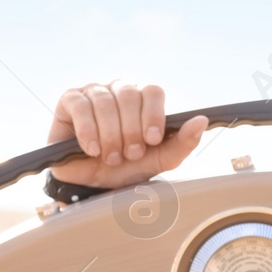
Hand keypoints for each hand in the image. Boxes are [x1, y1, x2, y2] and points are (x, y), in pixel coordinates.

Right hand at [48, 82, 206, 189]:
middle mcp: (120, 89)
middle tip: (131, 154)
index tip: (152, 140)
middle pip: (130, 95)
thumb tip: (201, 120)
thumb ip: (183, 141)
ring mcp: (94, 92)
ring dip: (111, 135)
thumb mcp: (160, 158)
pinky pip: (80, 106)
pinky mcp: (70, 100)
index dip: (154, 115)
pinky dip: (89, 131)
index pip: (153, 91)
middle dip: (131, 130)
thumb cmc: (129, 166)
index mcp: (143, 99)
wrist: (94, 182)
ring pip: (105, 102)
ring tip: (112, 156)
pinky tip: (93, 149)